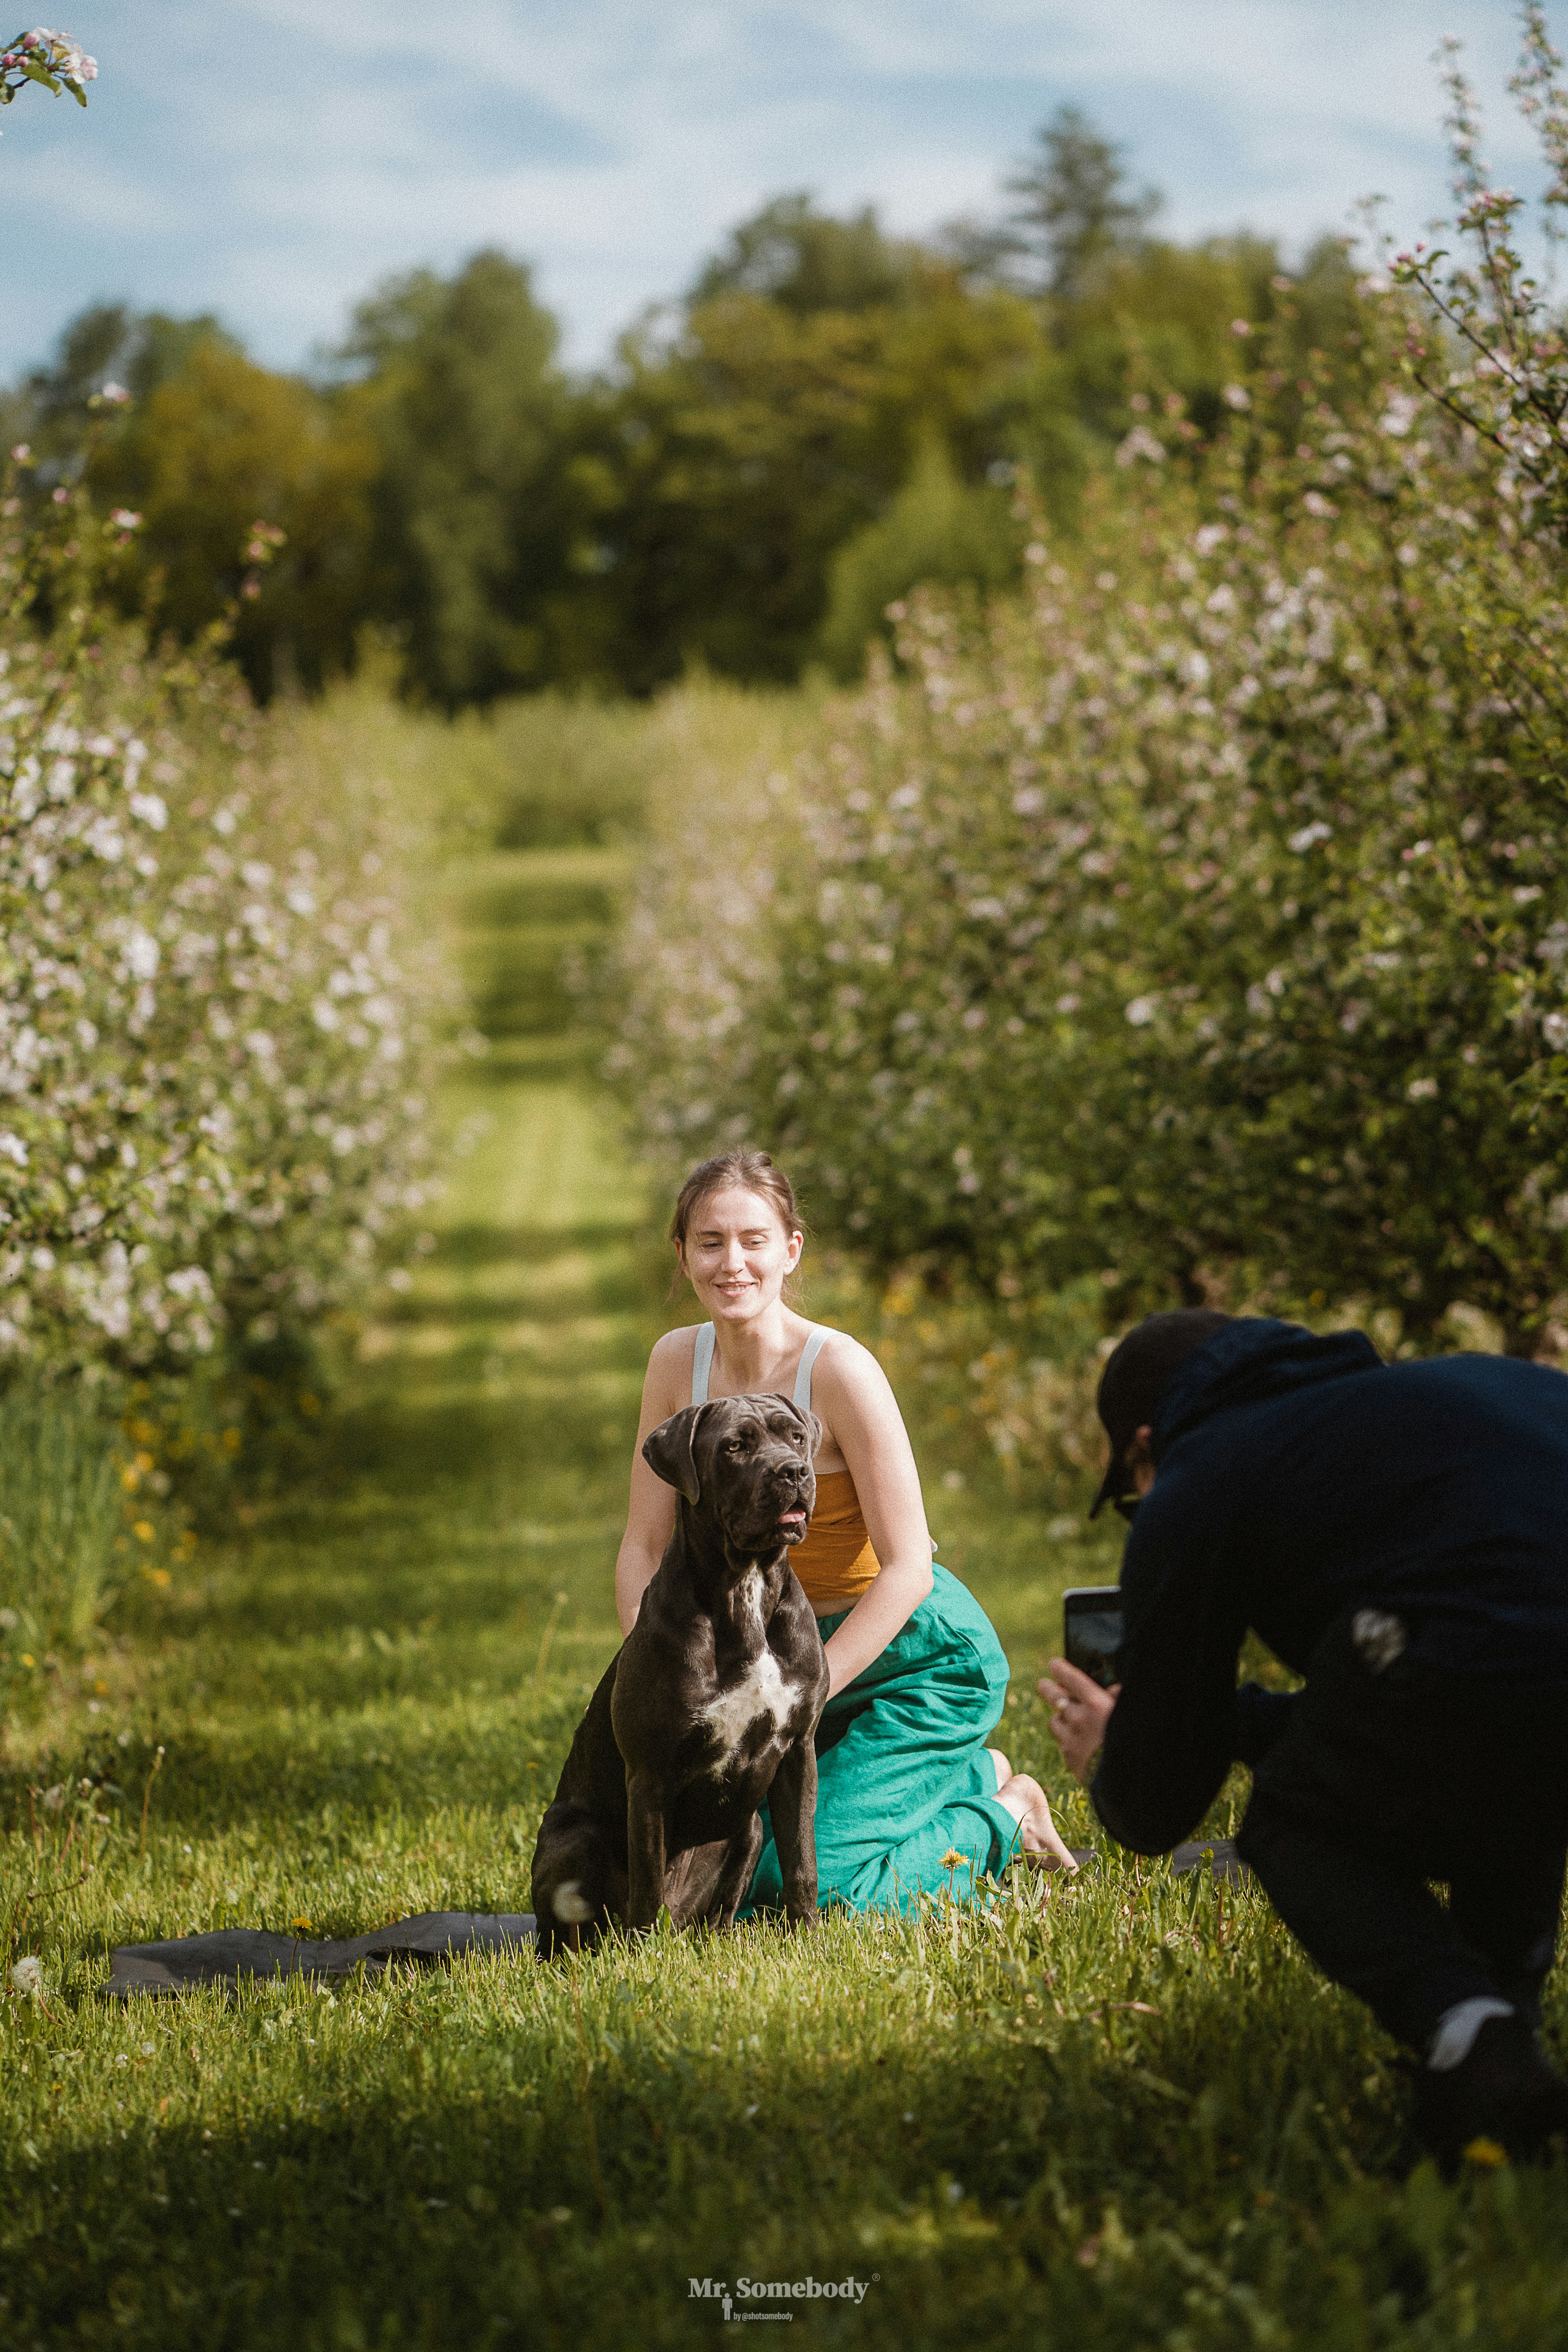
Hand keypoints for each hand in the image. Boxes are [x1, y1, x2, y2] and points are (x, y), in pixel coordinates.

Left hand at [1039, 1658, 1118, 1785]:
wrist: (1126, 1780)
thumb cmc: (1133, 1743)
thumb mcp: (1129, 1715)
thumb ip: (1119, 1699)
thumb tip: (1113, 1690)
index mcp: (1096, 1704)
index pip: (1070, 1678)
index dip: (1059, 1668)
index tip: (1054, 1664)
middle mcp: (1078, 1718)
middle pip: (1052, 1695)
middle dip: (1046, 1687)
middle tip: (1044, 1684)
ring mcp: (1070, 1738)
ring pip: (1054, 1720)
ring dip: (1060, 1717)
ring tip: (1068, 1718)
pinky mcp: (1068, 1756)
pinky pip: (1061, 1741)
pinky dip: (1066, 1738)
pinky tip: (1077, 1740)